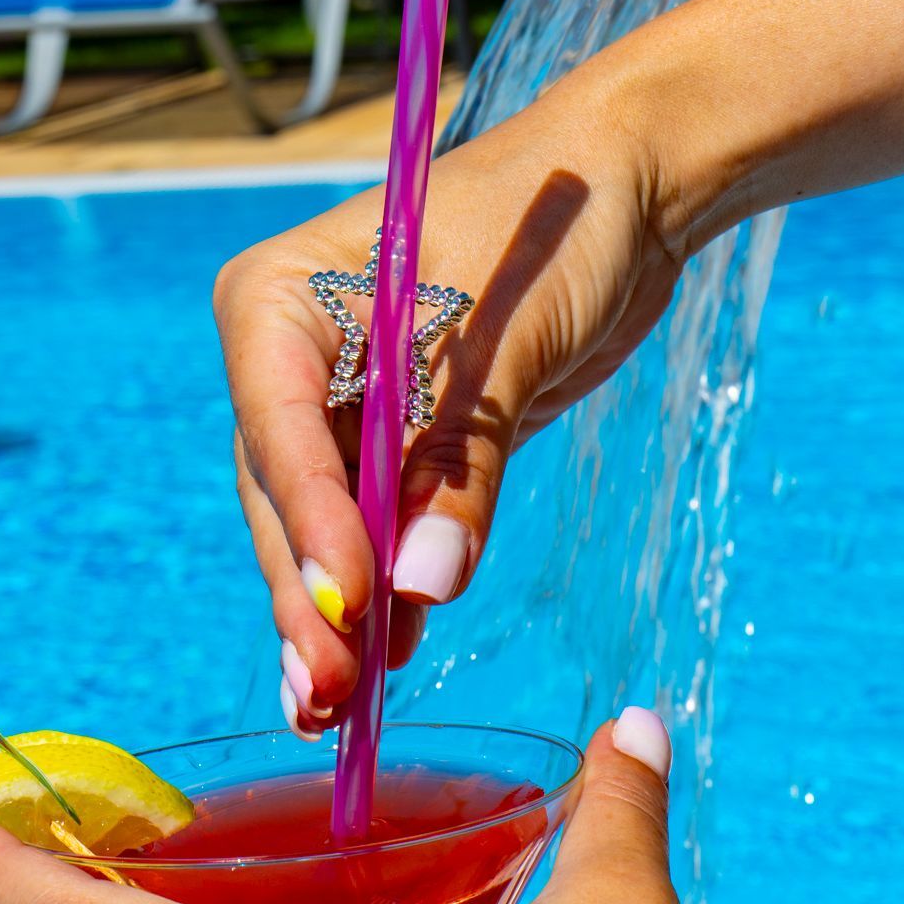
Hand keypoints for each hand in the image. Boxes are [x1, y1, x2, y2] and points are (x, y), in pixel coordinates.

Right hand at [213, 65, 681, 730]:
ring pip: (321, 528)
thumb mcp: (508, 340)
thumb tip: (422, 584)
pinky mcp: (391, 442)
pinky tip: (383, 664)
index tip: (346, 607)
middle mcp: (289, 354)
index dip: (311, 524)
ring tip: (335, 710)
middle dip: (312, 595)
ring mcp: (336, 404)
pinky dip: (384, 593)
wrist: (623, 192)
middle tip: (328, 692)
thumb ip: (461, 462)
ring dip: (335, 616)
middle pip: (286, 495)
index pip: (280, 428)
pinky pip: (374, 529)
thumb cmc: (557, 225)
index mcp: (281, 299)